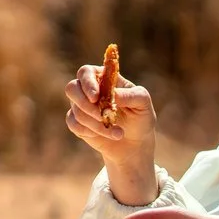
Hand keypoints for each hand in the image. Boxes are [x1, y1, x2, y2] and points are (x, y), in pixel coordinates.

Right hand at [64, 61, 157, 203]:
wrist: (135, 148)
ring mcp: (81, 109)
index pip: (86, 71)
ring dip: (94, 123)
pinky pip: (73, 125)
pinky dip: (89, 133)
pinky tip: (108, 138)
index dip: (88, 80)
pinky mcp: (78, 126)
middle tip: (102, 113)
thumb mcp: (146, 107)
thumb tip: (116, 94)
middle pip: (72, 88)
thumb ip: (134, 95)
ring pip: (73, 110)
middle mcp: (90, 92)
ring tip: (115, 131)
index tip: (96, 94)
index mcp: (105, 80)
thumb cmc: (142, 122)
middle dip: (86, 104)